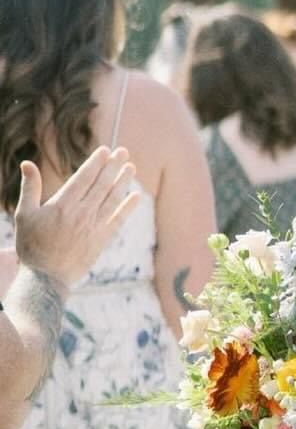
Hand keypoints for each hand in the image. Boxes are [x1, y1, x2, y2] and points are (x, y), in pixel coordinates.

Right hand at [14, 147, 139, 287]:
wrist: (46, 278)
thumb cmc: (32, 245)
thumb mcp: (25, 214)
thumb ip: (30, 188)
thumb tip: (27, 163)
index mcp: (62, 204)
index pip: (84, 177)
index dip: (96, 162)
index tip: (105, 150)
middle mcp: (81, 213)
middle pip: (102, 184)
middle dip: (113, 166)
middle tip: (123, 152)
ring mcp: (94, 226)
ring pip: (113, 199)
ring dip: (124, 182)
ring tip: (132, 168)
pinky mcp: (102, 239)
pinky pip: (119, 220)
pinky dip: (128, 207)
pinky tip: (137, 196)